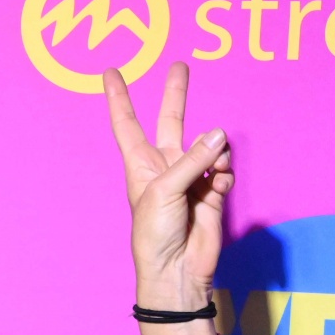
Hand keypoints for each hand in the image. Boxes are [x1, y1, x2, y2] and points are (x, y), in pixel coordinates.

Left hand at [105, 62, 232, 310]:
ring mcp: (189, 177)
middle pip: (171, 120)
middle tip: (180, 64)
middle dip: (176, 94)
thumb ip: (193, 159)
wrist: (176, 269)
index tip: (110, 71)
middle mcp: (164, 165)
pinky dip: (224, 173)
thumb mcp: (165, 190)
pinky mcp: (211, 191)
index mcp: (140, 163)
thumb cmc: (155, 233)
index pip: (127, 122)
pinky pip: (223, 168)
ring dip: (215, 153)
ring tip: (214, 170)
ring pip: (208, 146)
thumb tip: (219, 133)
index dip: (119, 97)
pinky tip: (219, 185)